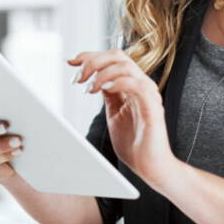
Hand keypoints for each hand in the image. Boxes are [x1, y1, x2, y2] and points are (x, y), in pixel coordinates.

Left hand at [69, 50, 174, 185]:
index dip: (90, 56)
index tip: (71, 62)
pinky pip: (136, 85)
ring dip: (102, 73)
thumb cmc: (135, 143)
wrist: (151, 167)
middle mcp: (141, 85)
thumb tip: (93, 80)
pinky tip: (105, 90)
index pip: (112, 59)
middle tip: (78, 77)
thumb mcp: (114, 113)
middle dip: (93, 61)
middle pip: (118, 56)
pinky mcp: (152, 107)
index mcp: (132, 85)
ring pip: (125, 66)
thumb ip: (108, 95)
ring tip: (89, 88)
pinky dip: (118, 83)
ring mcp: (148, 94)